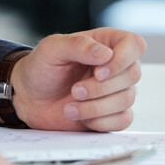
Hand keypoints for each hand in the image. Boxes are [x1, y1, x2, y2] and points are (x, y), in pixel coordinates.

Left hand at [5, 28, 145, 132]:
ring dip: (96, 107)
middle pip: (132, 75)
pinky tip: (80, 117)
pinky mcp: (112, 114)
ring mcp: (116, 91)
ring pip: (126, 100)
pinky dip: (101, 121)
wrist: (29, 97)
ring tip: (70, 107)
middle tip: (74, 90)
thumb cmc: (41, 68)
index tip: (99, 72)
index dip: (123, 59)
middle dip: (101, 88)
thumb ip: (78, 45)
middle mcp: (116, 66)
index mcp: (106, 43)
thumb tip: (106, 54)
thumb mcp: (52, 49)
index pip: (135, 45)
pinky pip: (123, 120)